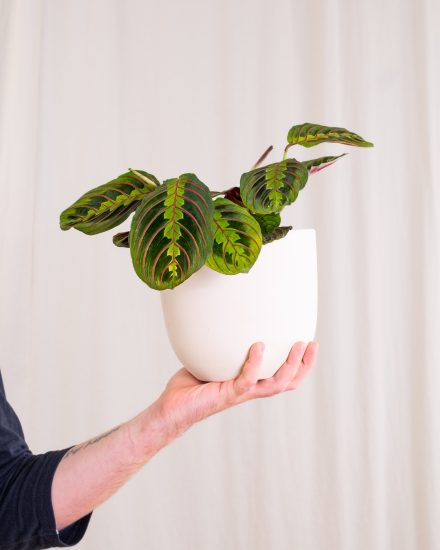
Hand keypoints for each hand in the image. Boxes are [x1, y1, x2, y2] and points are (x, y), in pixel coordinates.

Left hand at [154, 341, 318, 437]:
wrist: (170, 409)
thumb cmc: (189, 385)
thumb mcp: (210, 359)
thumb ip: (221, 344)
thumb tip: (224, 318)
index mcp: (250, 383)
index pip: (282, 376)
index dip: (300, 364)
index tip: (310, 342)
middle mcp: (250, 389)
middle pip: (288, 382)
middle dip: (304, 365)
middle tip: (313, 344)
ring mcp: (240, 393)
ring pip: (275, 384)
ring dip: (289, 365)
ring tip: (298, 345)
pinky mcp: (226, 395)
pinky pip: (246, 380)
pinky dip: (255, 363)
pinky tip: (259, 347)